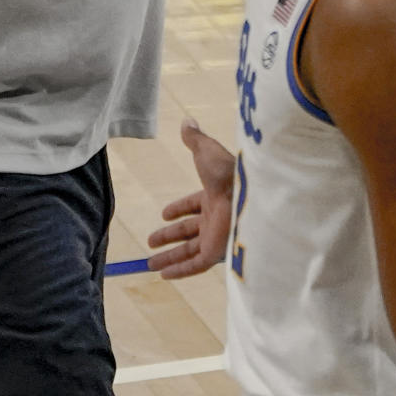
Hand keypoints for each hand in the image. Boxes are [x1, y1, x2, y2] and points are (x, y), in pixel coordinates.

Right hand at [147, 119, 235, 277]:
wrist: (245, 196)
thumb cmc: (227, 172)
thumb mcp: (206, 151)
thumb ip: (195, 139)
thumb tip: (187, 121)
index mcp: (214, 196)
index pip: (194, 205)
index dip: (179, 209)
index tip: (164, 214)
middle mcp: (215, 218)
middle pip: (188, 231)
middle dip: (170, 237)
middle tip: (151, 241)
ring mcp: (216, 237)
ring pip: (188, 251)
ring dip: (169, 258)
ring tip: (149, 265)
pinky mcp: (216, 252)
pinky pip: (195, 265)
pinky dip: (180, 270)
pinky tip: (164, 275)